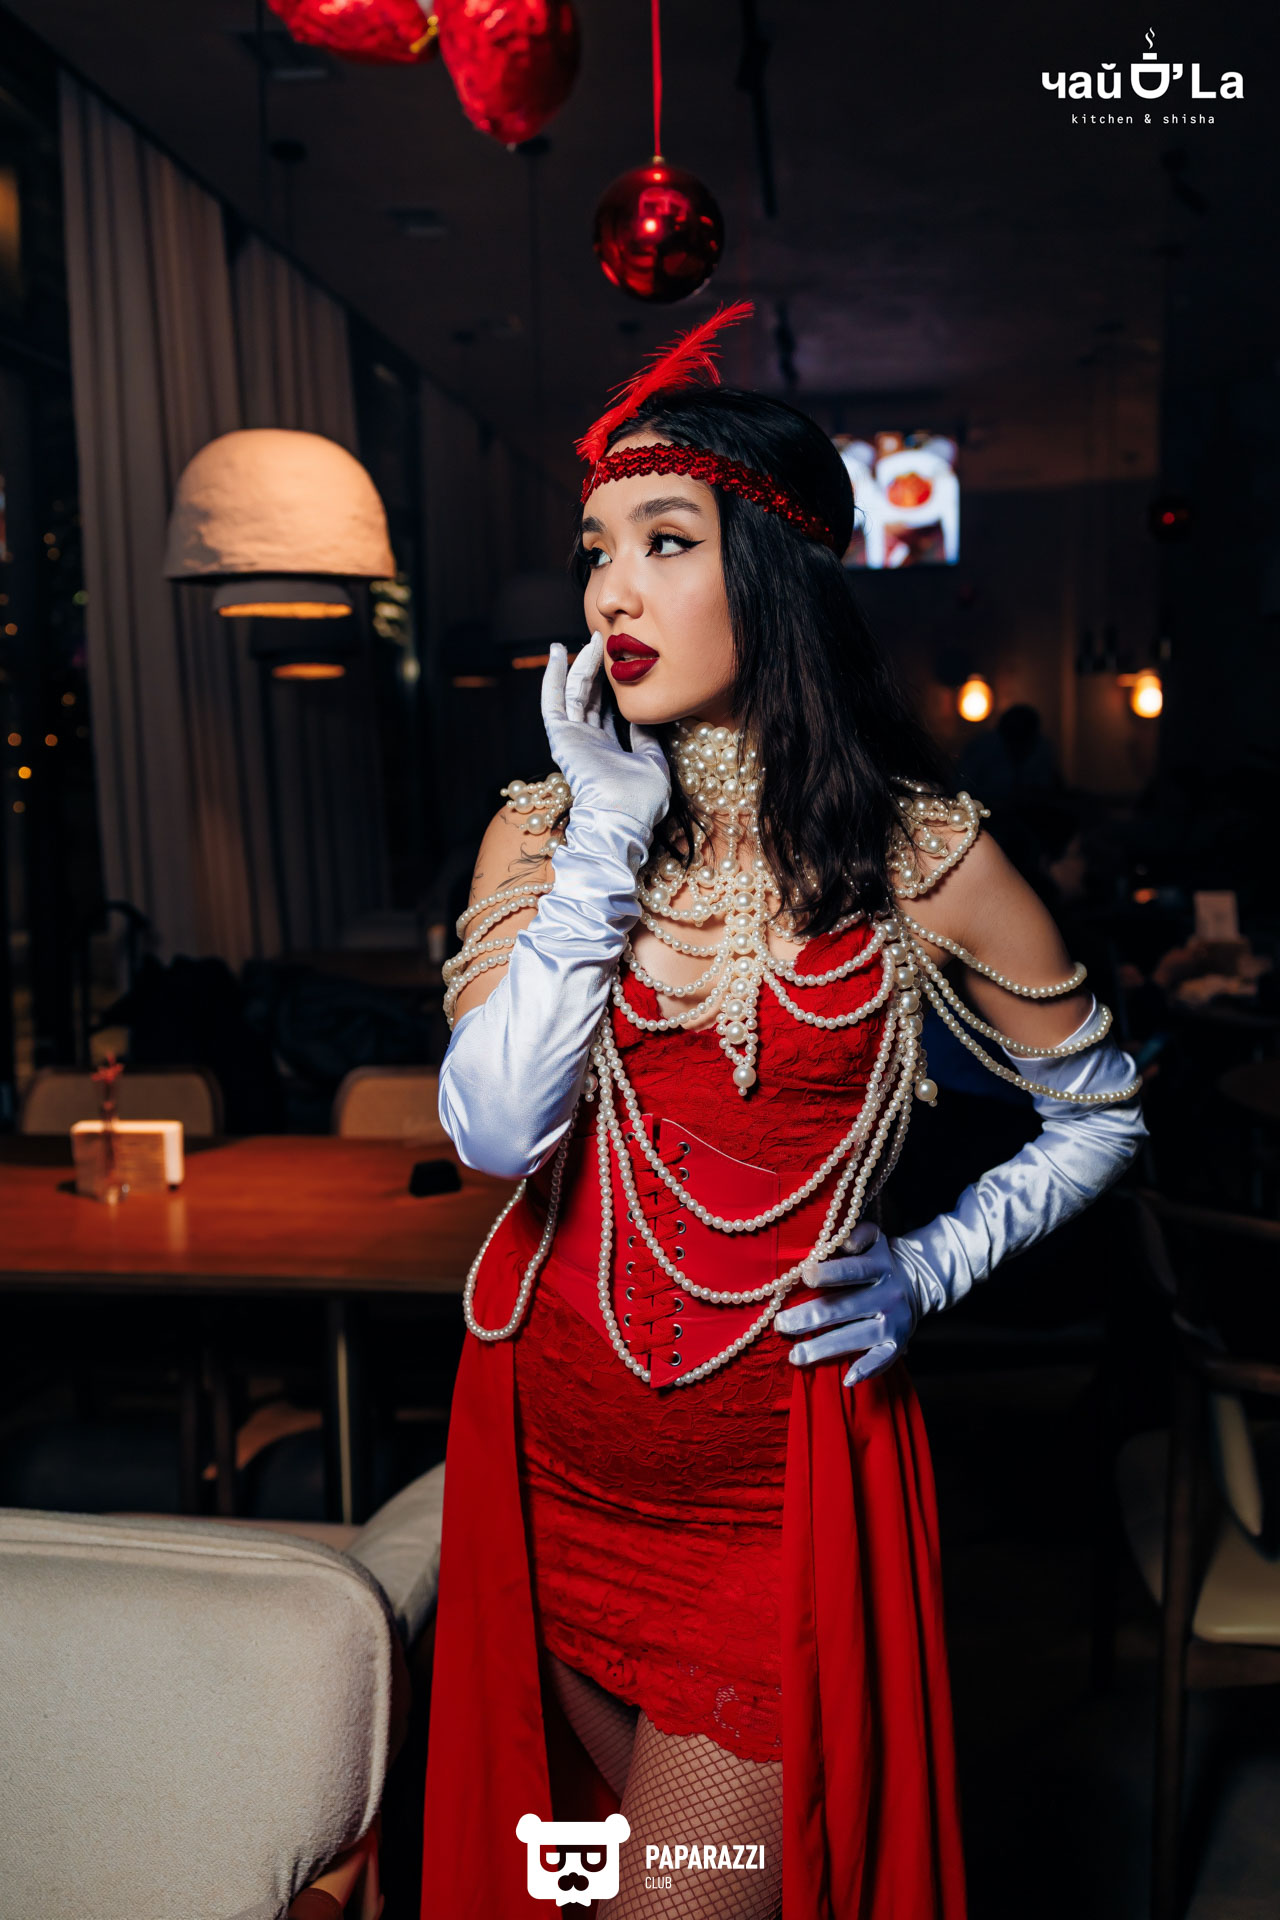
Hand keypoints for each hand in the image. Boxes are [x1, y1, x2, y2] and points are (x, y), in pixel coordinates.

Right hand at [541, 634, 670, 832]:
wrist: (623, 816)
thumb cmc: (642, 800)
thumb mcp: (653, 762)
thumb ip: (646, 739)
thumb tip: (646, 718)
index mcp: (606, 750)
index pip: (604, 712)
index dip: (608, 688)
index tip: (617, 664)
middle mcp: (587, 742)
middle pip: (588, 698)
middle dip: (594, 669)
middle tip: (601, 641)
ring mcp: (572, 739)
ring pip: (573, 693)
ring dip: (577, 665)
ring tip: (583, 640)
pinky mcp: (561, 736)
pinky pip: (554, 700)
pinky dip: (554, 677)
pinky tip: (557, 654)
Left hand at [773, 1222, 923, 1386]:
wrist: (917, 1281)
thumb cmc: (877, 1260)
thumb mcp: (872, 1238)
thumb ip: (856, 1235)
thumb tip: (837, 1244)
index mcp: (879, 1266)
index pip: (852, 1270)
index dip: (829, 1273)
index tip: (804, 1276)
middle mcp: (888, 1295)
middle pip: (845, 1307)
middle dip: (810, 1317)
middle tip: (781, 1325)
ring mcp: (894, 1322)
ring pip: (856, 1337)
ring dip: (824, 1348)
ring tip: (795, 1356)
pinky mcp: (898, 1344)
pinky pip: (882, 1360)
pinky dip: (866, 1370)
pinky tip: (846, 1379)